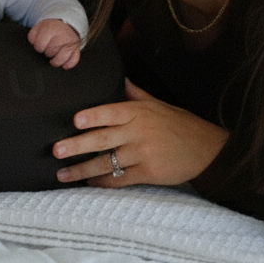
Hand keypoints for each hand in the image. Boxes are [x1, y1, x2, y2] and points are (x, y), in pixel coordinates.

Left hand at [29, 18, 81, 68]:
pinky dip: (67, 64)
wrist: (68, 24)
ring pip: (61, 59)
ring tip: (53, 57)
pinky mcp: (76, 49)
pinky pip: (73, 61)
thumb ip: (32, 36)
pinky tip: (63, 64)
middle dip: (47, 52)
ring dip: (55, 61)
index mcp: (51, 29)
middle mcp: (62, 36)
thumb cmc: (51, 28)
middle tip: (48, 48)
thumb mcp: (39, 27)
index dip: (38, 47)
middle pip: (50, 53)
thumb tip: (33, 44)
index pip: (39, 45)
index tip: (41, 44)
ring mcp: (70, 43)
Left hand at [52, 79, 228, 186]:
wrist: (207, 150)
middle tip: (56, 150)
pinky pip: (120, 178)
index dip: (93, 116)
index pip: (112, 111)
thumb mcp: (160, 105)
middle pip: (103, 139)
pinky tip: (89, 183)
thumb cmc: (181, 125)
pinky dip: (103, 182)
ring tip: (62, 174)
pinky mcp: (148, 173)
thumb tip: (120, 80)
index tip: (75, 120)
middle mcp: (140, 132)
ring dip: (82, 170)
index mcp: (140, 112)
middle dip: (77, 145)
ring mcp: (143, 154)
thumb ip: (136, 95)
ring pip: (107, 163)